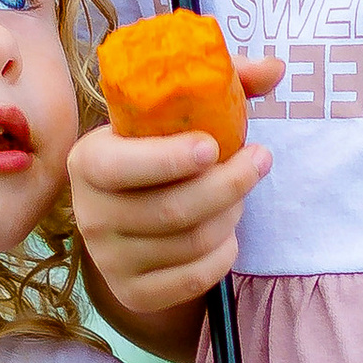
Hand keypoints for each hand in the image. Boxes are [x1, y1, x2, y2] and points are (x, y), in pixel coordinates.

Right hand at [68, 55, 281, 319]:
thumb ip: (221, 83)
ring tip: (240, 193)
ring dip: (230, 214)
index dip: (168, 159)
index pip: (121, 166)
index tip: (213, 146)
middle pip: (172, 209)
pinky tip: (229, 233)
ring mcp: (109, 259)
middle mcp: (90, 215)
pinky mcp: (133, 293)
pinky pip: (193, 278)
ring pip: (189, 242)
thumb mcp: (177, 114)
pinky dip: (223, 255)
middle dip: (228, 184)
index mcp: (88, 161)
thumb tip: (275, 68)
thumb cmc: (158, 154)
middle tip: (260, 160)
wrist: (131, 222)